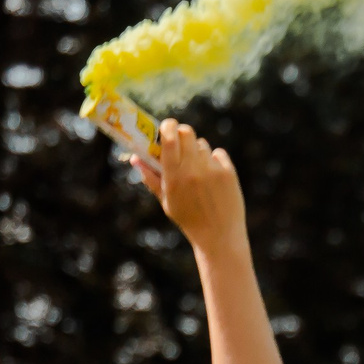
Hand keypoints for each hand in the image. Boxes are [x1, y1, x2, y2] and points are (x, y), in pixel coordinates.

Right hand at [134, 119, 245, 254]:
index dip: (167, 126)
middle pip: (187, 132)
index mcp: (173, 176)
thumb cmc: (189, 219)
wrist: (219, 237)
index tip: (166, 126)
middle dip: (182, 134)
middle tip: (180, 143)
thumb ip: (151, 178)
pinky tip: (213, 179)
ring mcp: (212, 170)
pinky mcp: (228, 172)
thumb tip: (135, 158)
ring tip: (198, 172)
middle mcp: (192, 170)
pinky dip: (215, 161)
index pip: (169, 137)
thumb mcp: (166, 201)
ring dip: (198, 152)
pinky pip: (218, 154)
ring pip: (202, 145)